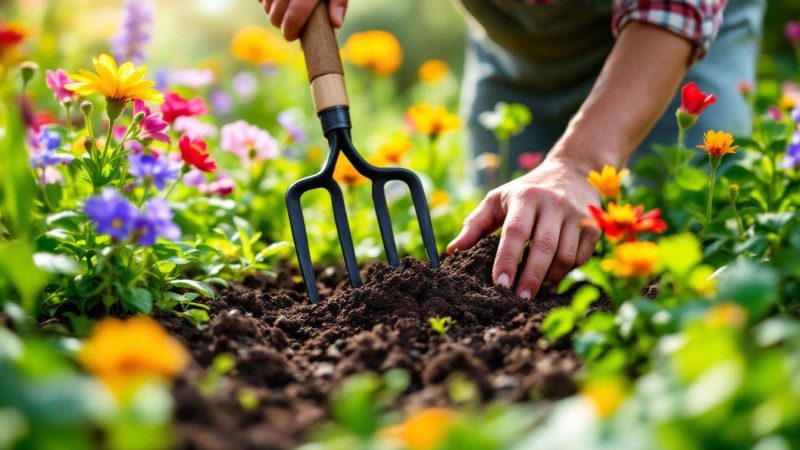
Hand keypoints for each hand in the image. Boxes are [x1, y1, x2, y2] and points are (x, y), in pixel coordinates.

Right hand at [258, 0, 347, 40]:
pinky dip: (264, 0)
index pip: (296, 14)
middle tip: (288, 28)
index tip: (291, 36)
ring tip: (283, 12)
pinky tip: (275, 0)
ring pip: (266, 4)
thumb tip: (336, 23)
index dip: (291, 29)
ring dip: (271, 11)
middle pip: (276, 12)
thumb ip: (339, 1)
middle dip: (280, 24)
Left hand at [447, 157, 600, 297]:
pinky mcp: (594, 225)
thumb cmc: (526, 191)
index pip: (515, 231)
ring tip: (534, 291)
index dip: (506, 259)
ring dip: (549, 279)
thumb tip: (452, 250)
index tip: (499, 284)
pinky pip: (581, 258)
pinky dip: (566, 273)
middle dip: (530, 278)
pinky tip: (553, 279)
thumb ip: (475, 224)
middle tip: (518, 300)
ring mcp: (577, 214)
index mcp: (526, 197)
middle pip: (543, 247)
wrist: (573, 171)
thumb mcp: (497, 199)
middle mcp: (554, 203)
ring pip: (565, 256)